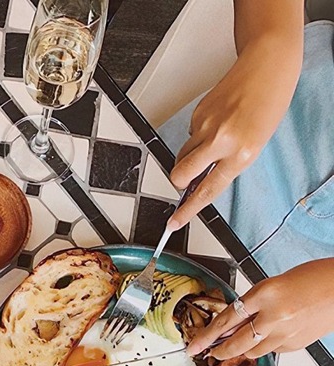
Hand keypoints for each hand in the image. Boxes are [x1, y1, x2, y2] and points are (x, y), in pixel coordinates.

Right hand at [168, 39, 299, 229]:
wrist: (269, 65)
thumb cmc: (269, 103)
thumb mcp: (255, 144)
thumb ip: (227, 165)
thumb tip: (202, 181)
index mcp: (241, 153)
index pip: (207, 191)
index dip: (188, 210)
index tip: (174, 222)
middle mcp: (221, 141)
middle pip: (181, 174)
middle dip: (178, 181)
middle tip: (186, 178)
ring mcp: (206, 126)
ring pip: (182, 155)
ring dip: (189, 157)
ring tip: (212, 142)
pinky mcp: (198, 113)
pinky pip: (189, 135)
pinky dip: (198, 134)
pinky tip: (216, 122)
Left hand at [187, 259, 333, 359]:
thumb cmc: (316, 277)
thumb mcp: (274, 283)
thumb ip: (253, 302)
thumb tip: (232, 320)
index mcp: (265, 292)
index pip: (226, 319)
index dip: (206, 336)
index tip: (194, 345)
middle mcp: (274, 315)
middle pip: (235, 343)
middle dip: (218, 351)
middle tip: (210, 353)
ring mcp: (286, 333)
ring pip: (252, 352)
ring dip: (241, 351)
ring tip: (237, 345)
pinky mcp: (296, 344)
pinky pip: (272, 351)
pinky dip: (265, 347)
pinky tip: (267, 339)